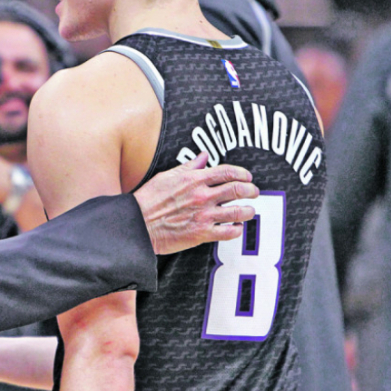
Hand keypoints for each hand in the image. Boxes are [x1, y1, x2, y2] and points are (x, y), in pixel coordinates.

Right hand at [133, 152, 258, 254]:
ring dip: (248, 211)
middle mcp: (202, 196)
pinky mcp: (202, 233)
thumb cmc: (147, 200)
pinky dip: (236, 229)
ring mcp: (203, 215)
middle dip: (251, 190)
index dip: (242, 173)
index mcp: (194, 180)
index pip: (227, 172)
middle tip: (253, 192)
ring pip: (238, 211)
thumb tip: (203, 157)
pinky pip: (228, 232)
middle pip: (238, 189)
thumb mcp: (166, 177)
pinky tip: (236, 228)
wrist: (137, 224)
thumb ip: (188, 167)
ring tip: (249, 211)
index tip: (247, 177)